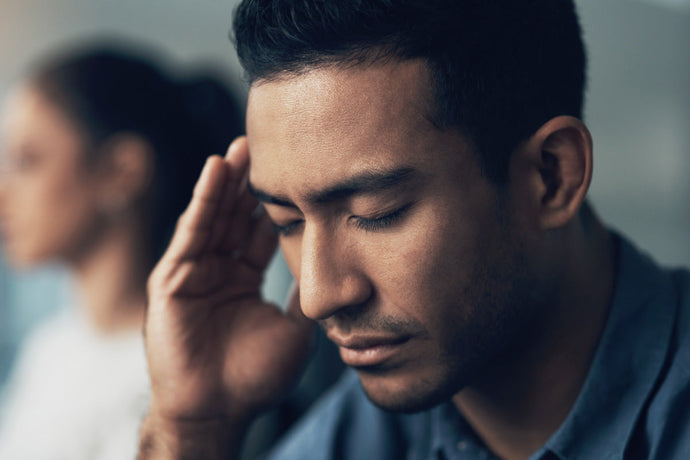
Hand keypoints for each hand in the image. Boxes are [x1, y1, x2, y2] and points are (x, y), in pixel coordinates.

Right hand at [143, 137, 312, 427]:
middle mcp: (219, 269)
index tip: (296, 170)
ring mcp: (194, 272)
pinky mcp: (172, 278)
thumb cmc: (255, 376)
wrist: (219, 409)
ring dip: (228, 180)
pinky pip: (191, 233)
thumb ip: (307, 293)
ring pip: (214, 216)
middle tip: (269, 142)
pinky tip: (216, 169)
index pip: (262, 229)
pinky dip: (203, 201)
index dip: (276, 201)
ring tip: (243, 146)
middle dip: (251, 182)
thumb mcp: (295, 327)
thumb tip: (339, 266)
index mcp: (245, 278)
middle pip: (237, 215)